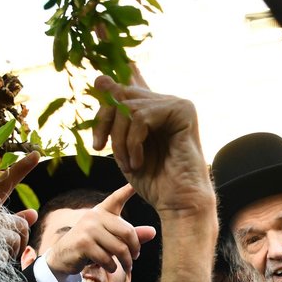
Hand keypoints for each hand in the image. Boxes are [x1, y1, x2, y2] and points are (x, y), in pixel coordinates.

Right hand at [0, 151, 40, 258]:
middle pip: (21, 224)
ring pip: (17, 240)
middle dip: (18, 236)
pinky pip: (7, 255)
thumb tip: (34, 213)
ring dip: (11, 249)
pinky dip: (1, 259)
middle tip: (2, 241)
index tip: (37, 154)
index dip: (21, 168)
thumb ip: (12, 218)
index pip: (4, 183)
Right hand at [43, 184, 157, 277]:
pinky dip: (112, 266)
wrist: (63, 255)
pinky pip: (107, 258)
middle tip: (136, 257)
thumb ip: (131, 236)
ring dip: (126, 262)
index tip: (137, 181)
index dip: (128, 189)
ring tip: (127, 266)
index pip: (117, 198)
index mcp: (103, 211)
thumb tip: (153, 232)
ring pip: (119, 248)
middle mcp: (95, 216)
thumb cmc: (92, 245)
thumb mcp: (112, 238)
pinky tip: (111, 267)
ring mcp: (88, 229)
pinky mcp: (83, 243)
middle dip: (135, 249)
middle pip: (127, 232)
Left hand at [92, 77, 214, 217]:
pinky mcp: (183, 110)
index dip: (106, 90)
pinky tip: (138, 162)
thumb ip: (113, 116)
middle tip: (100, 148)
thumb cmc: (153, 180)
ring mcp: (176, 103)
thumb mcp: (123, 146)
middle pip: (119, 93)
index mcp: (152, 108)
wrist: (178, 203)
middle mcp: (165, 101)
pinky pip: (141, 117)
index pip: (123, 83)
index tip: (98, 103)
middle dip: (104, 122)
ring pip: (128, 107)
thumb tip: (101, 78)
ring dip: (119, 140)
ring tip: (127, 164)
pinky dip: (133, 143)